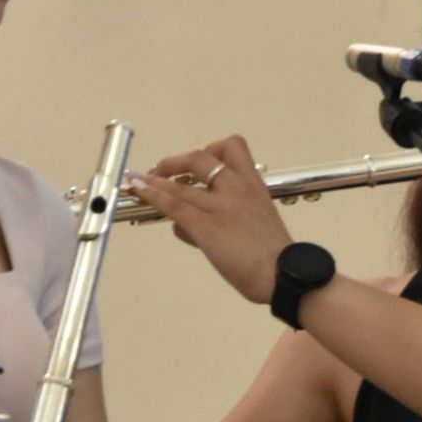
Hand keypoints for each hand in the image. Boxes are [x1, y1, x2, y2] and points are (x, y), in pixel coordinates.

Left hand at [130, 134, 290, 303]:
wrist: (284, 274)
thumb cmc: (273, 257)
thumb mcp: (253, 226)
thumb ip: (218, 220)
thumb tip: (184, 226)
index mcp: (254, 184)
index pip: (232, 147)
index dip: (209, 149)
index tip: (195, 163)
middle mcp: (237, 187)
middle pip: (200, 157)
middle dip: (175, 161)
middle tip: (162, 171)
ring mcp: (220, 205)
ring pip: (179, 182)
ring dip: (155, 179)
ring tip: (138, 180)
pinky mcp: (206, 225)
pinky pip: (173, 204)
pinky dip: (152, 195)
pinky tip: (139, 191)